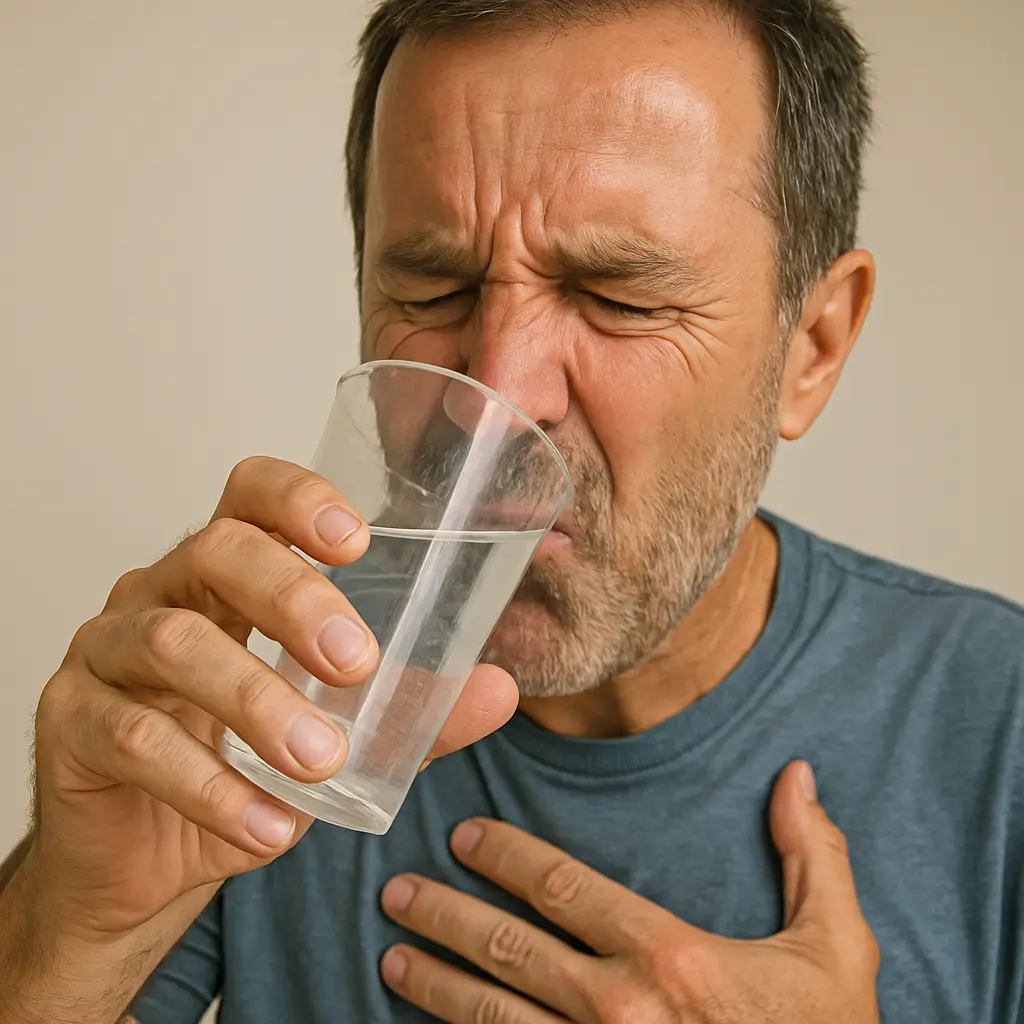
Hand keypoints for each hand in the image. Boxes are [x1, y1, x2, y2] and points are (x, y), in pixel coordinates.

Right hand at [23, 456, 518, 942]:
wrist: (149, 859)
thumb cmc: (242, 765)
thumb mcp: (335, 731)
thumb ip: (413, 710)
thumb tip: (500, 690)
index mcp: (226, 576)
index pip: (249, 495)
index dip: (297, 498)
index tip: (357, 540)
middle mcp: (161, 593)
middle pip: (214, 550)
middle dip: (293, 598)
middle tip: (356, 663)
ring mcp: (107, 651)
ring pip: (172, 642)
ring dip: (257, 701)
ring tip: (322, 763)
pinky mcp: (73, 723)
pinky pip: (135, 738)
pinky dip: (210, 787)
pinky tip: (267, 828)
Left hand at [379, 761, 879, 1022]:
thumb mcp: (837, 949)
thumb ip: (813, 857)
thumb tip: (798, 776)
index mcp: (671, 957)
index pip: (564, 887)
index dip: (506, 856)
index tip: (466, 837)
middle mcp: (620, 1010)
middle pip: (509, 949)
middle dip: (445, 915)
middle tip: (398, 893)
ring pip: (492, 1017)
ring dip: (436, 984)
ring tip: (392, 958)